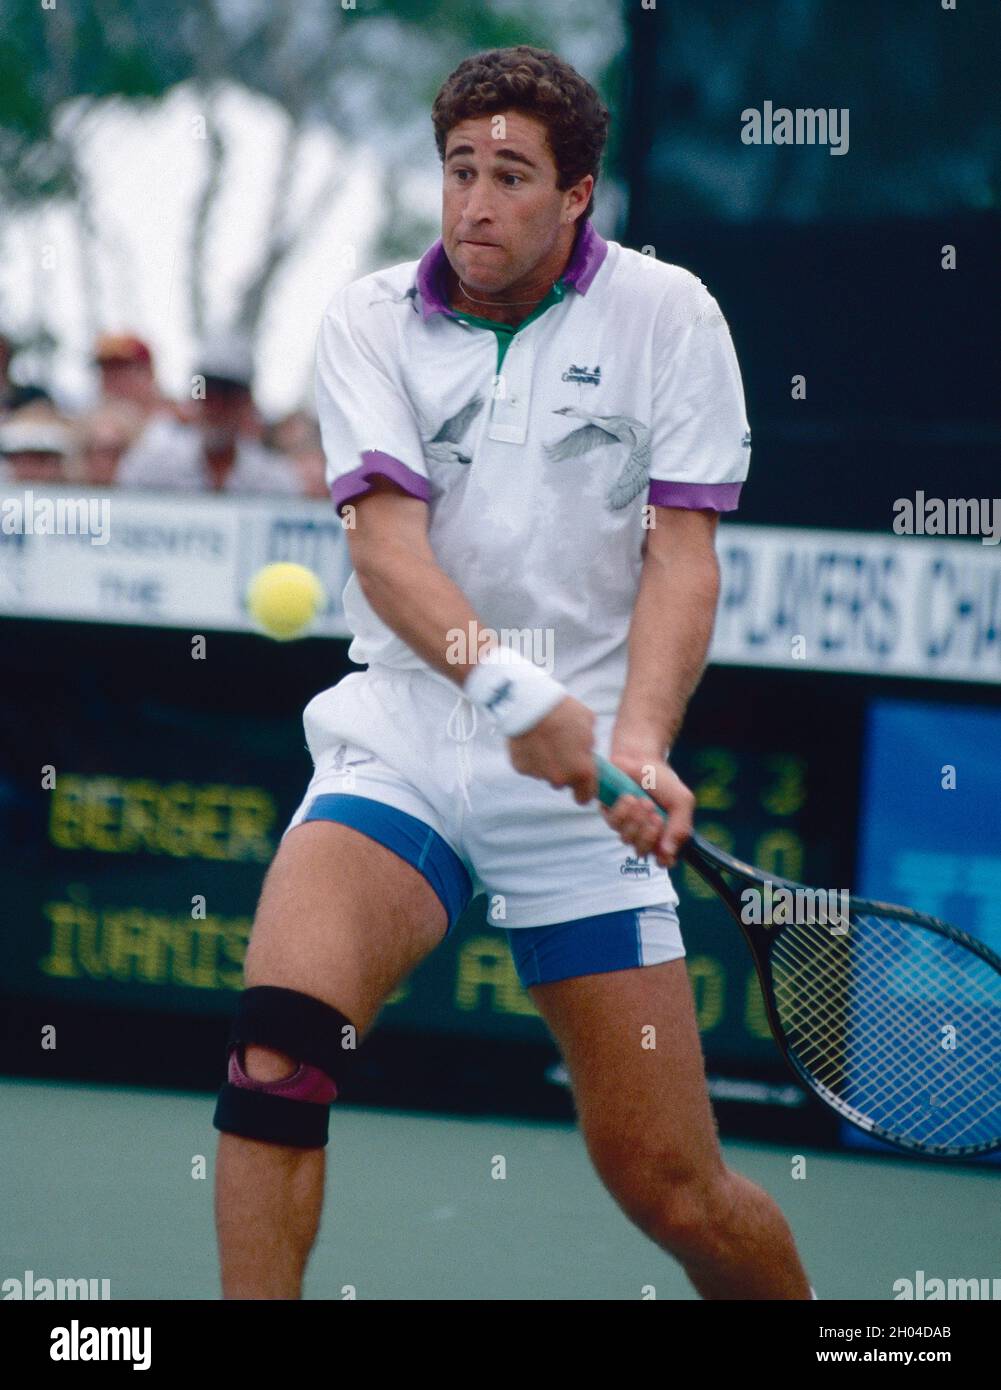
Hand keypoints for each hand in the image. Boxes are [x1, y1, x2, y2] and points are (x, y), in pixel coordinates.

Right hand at [506, 696, 596, 803]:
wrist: (530, 704)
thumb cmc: (564, 711)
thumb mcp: (588, 723)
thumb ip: (589, 743)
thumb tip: (585, 750)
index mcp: (582, 771)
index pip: (585, 796)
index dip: (585, 790)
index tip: (582, 783)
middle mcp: (560, 778)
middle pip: (563, 783)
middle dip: (564, 771)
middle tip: (562, 749)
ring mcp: (538, 774)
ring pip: (545, 774)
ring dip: (547, 763)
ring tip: (545, 740)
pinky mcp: (520, 768)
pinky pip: (530, 766)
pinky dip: (531, 756)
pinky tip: (531, 739)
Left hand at [599, 748, 694, 867]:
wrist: (641, 757)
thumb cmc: (661, 780)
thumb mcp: (681, 801)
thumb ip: (681, 827)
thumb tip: (669, 853)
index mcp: (664, 835)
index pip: (664, 860)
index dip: (663, 858)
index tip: (664, 846)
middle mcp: (644, 834)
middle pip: (642, 852)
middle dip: (649, 834)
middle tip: (655, 815)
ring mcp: (626, 826)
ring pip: (627, 839)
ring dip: (637, 820)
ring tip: (644, 801)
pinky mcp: (610, 814)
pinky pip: (614, 823)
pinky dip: (623, 810)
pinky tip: (629, 797)